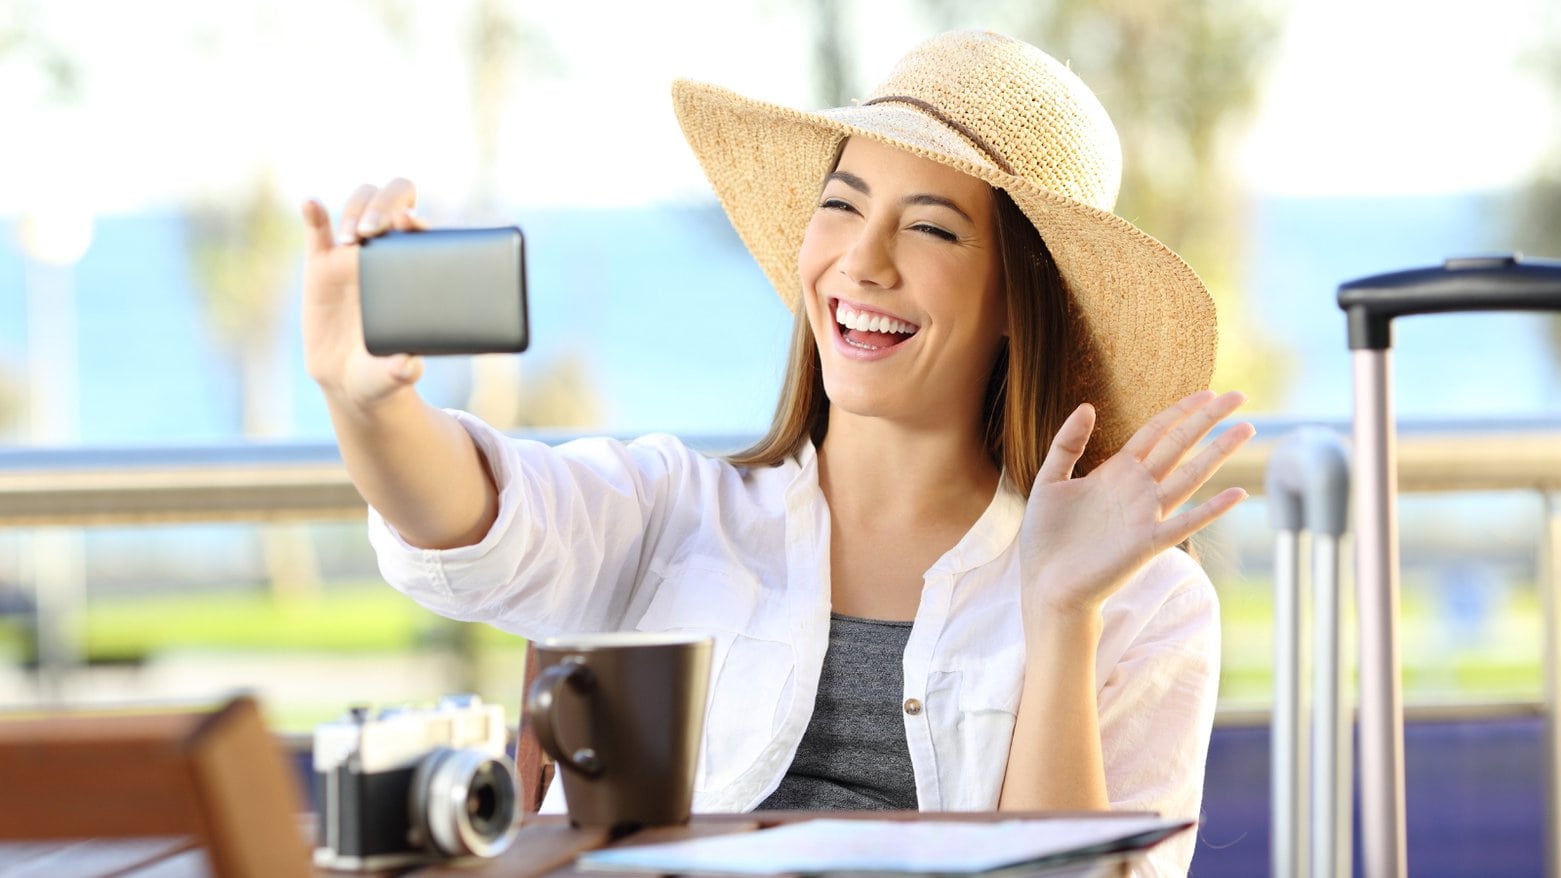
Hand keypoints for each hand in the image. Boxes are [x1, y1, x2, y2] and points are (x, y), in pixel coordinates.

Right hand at [300, 178, 430, 413]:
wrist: (349, 379)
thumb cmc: (383, 371)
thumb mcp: (395, 375)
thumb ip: (403, 371)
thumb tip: (408, 367)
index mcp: (414, 270)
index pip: (419, 228)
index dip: (415, 218)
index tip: (408, 225)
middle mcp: (386, 253)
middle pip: (390, 200)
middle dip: (383, 204)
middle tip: (371, 231)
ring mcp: (352, 255)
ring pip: (358, 205)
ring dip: (354, 209)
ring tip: (348, 239)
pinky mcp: (321, 264)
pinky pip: (317, 228)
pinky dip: (314, 212)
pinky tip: (312, 205)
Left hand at [1019, 390, 1253, 619]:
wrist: (1044, 583)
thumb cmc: (1045, 536)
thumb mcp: (1049, 480)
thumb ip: (1067, 443)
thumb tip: (1087, 405)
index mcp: (1116, 472)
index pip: (1156, 432)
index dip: (1181, 411)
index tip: (1208, 392)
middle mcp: (1138, 489)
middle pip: (1180, 445)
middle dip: (1209, 419)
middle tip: (1240, 396)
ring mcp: (1146, 515)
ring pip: (1190, 476)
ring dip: (1218, 452)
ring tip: (1246, 430)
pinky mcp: (1147, 543)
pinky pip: (1186, 523)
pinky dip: (1212, 510)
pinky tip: (1237, 494)